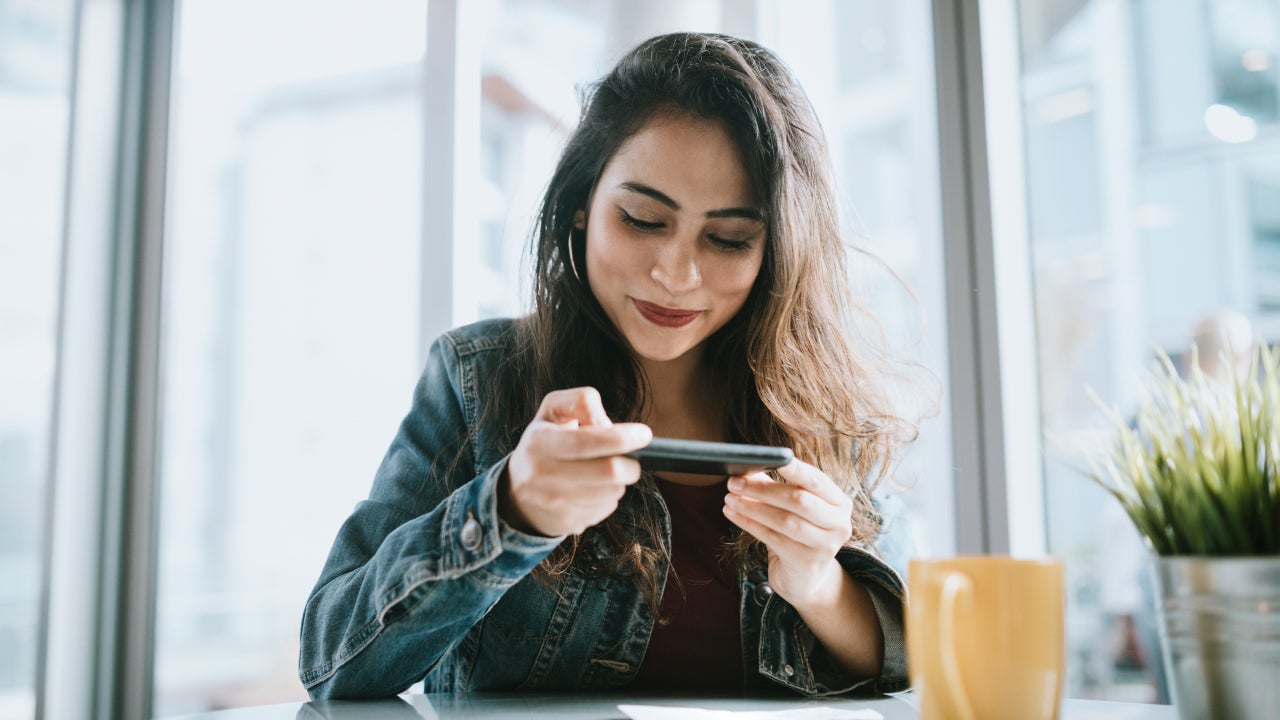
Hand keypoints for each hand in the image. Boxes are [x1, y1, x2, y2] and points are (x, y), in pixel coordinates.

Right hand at [502, 387, 651, 536]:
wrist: (516, 492)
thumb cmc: (544, 442)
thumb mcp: (553, 410)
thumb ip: (581, 402)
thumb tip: (606, 425)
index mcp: (539, 442)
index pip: (586, 442)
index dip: (621, 438)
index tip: (644, 435)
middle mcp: (542, 475)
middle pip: (608, 473)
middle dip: (630, 464)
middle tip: (632, 458)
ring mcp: (553, 503)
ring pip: (611, 493)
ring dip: (618, 481)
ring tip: (605, 472)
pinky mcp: (565, 523)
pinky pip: (605, 509)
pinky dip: (608, 497)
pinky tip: (594, 489)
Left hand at [722, 458, 854, 605]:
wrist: (806, 578)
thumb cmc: (797, 534)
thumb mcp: (791, 508)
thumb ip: (773, 486)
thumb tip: (746, 469)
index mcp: (839, 502)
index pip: (816, 480)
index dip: (796, 469)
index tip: (775, 458)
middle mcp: (838, 523)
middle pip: (799, 500)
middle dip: (763, 489)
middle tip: (735, 482)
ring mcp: (825, 545)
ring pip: (785, 520)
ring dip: (753, 507)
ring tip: (730, 499)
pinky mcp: (806, 562)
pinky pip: (773, 538)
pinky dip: (750, 524)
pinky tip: (733, 515)